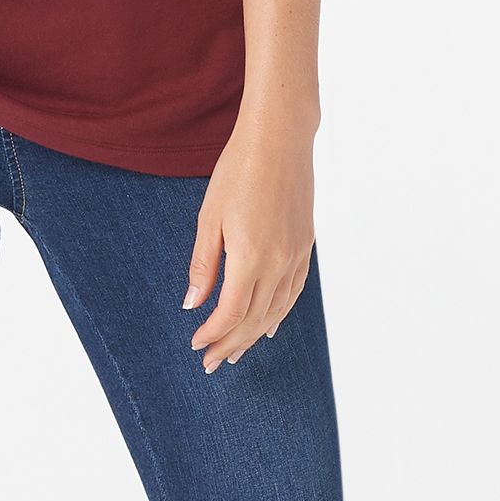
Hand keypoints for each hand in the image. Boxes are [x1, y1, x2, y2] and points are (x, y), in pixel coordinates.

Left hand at [182, 110, 316, 372]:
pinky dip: (280, 313)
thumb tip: (193, 303)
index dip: (213, 333)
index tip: (196, 345)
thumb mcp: (210, 215)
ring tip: (236, 352)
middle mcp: (278, 263)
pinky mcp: (305, 245)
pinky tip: (270, 325)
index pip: (231, 312)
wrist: (280, 138)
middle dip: (231, 343)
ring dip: (255, 335)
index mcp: (251, 257)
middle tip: (211, 363)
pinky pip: (293, 292)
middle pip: (254, 319)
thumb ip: (204, 263)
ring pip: (276, 310)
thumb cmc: (238, 170)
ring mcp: (296, 255)